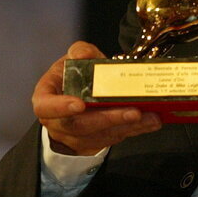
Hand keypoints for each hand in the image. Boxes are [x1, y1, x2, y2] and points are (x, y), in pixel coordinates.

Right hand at [33, 41, 161, 155]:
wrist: (74, 97)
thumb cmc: (72, 76)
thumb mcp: (72, 59)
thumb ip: (79, 52)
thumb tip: (83, 55)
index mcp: (46, 98)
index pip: (46, 106)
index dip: (61, 107)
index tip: (80, 104)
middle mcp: (57, 122)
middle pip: (81, 125)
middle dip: (109, 118)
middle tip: (134, 111)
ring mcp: (74, 137)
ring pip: (101, 136)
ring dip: (128, 127)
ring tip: (151, 117)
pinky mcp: (92, 145)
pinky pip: (113, 139)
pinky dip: (134, 130)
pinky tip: (151, 122)